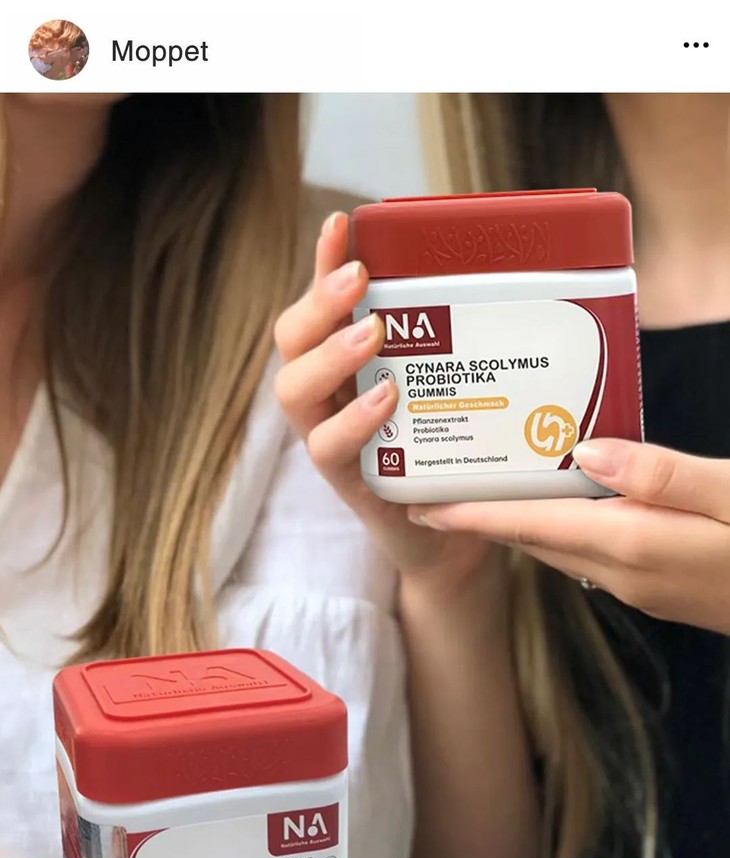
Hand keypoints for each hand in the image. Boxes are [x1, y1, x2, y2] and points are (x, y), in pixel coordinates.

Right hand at [274, 211, 494, 599]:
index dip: (322, 263)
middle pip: (292, 339)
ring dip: (331, 356)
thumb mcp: (458, 389)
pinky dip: (352, 422)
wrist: (460, 539)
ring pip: (295, 390)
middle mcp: (328, 396)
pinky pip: (327, 448)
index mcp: (348, 363)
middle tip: (360, 278)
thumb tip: (512, 274)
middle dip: (321, 302)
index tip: (342, 223)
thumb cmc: (459, 454)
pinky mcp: (348, 482)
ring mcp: (331, 439)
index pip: (321, 304)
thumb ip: (461, 345)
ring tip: (372, 333)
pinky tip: (385, 398)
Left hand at [407, 438, 729, 632]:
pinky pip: (591, 555)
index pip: (534, 526)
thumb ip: (661, 474)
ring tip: (483, 482)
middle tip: (438, 475)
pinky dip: (561, 528)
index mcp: (636, 544)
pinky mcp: (659, 588)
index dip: (474, 514)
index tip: (420, 502)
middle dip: (483, 513)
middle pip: (536, 539)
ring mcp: (641, 587)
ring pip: (561, 549)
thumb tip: (586, 452)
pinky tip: (562, 498)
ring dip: (520, 521)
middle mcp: (626, 573)